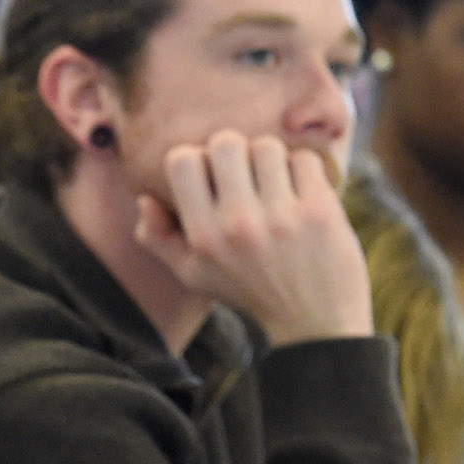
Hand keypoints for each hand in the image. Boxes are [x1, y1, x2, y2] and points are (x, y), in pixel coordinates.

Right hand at [134, 130, 371, 346]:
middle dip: (237, 152)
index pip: (183, 160)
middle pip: (226, 142)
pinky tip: (302, 193)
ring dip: (273, 160)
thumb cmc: (249, 290)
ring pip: (268, 146)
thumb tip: (145, 198)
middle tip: (247, 175)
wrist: (314, 322)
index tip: (213, 178)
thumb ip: (157, 238)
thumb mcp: (192, 274)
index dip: (198, 159)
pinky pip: (305, 160)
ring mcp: (280, 217)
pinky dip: (305, 171)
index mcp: (202, 237)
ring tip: (276, 185)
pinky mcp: (319, 211)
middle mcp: (237, 225)